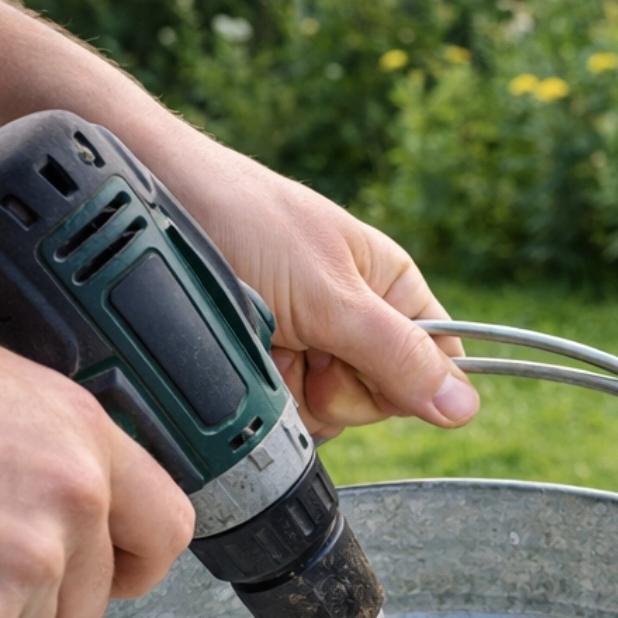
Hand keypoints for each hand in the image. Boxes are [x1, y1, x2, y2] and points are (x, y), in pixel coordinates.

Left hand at [141, 135, 479, 441]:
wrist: (151, 203)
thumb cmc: (246, 222)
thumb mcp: (330, 296)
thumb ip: (397, 355)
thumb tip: (466, 407)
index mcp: (392, 287)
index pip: (438, 364)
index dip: (407, 383)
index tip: (364, 369)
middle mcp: (358, 319)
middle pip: (382, 400)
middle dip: (340, 390)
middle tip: (305, 350)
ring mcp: (313, 343)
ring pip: (331, 413)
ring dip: (296, 393)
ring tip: (266, 345)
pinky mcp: (271, 362)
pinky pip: (287, 411)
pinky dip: (266, 393)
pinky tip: (247, 358)